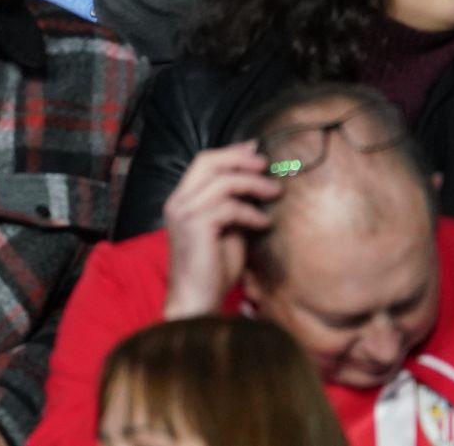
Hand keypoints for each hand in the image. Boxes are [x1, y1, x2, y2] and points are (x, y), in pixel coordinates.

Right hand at [161, 142, 279, 319]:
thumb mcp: (227, 231)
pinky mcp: (196, 226)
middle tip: (267, 164)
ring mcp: (184, 213)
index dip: (230, 153)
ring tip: (275, 192)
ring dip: (253, 184)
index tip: (255, 150)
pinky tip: (264, 223)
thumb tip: (256, 186)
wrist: (197, 303)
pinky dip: (251, 212)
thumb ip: (234, 208)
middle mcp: (177, 202)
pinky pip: (229, 207)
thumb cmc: (213, 271)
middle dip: (240, 158)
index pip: (203, 163)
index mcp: (181, 200)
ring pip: (222, 182)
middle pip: (208, 162)